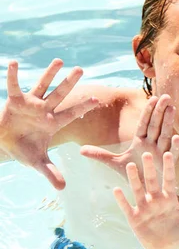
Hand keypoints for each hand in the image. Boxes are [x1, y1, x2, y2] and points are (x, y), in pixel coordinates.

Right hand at [0, 59, 98, 188]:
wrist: (2, 144)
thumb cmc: (23, 150)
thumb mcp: (37, 162)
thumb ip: (51, 173)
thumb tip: (63, 188)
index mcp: (53, 122)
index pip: (72, 113)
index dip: (84, 107)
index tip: (97, 99)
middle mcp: (44, 110)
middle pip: (60, 94)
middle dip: (70, 82)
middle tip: (81, 69)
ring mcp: (30, 104)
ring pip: (42, 85)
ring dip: (49, 73)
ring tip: (59, 60)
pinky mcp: (14, 101)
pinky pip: (15, 86)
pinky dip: (14, 75)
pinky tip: (14, 63)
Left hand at [80, 94, 178, 179]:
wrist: (142, 190)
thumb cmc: (132, 174)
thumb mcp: (114, 163)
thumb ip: (100, 155)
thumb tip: (80, 149)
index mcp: (141, 141)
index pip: (144, 123)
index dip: (148, 111)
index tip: (152, 98)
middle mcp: (152, 145)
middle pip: (156, 125)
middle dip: (160, 111)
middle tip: (166, 96)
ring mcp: (161, 154)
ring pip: (165, 136)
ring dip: (168, 123)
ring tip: (171, 109)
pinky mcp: (166, 166)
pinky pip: (172, 155)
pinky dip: (174, 147)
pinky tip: (177, 138)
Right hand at [113, 152, 178, 248]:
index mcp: (170, 199)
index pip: (169, 180)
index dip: (169, 168)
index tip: (168, 154)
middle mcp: (156, 201)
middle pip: (152, 181)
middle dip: (150, 168)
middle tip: (147, 154)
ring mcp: (145, 209)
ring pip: (138, 190)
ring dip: (134, 179)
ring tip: (130, 166)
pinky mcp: (135, 219)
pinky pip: (127, 207)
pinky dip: (122, 199)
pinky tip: (117, 190)